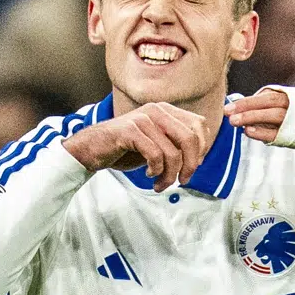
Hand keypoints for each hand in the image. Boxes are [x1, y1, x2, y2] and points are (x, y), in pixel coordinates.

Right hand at [63, 102, 211, 191]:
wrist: (92, 149)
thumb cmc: (126, 149)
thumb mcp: (157, 144)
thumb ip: (177, 144)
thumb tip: (199, 158)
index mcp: (166, 110)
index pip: (200, 126)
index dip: (201, 150)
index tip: (191, 167)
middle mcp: (157, 110)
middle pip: (190, 139)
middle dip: (190, 166)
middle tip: (182, 181)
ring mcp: (143, 119)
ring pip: (172, 152)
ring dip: (169, 175)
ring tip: (160, 184)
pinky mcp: (129, 131)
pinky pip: (155, 155)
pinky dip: (155, 170)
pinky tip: (148, 174)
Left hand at [225, 88, 289, 142]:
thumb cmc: (291, 119)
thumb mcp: (281, 107)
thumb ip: (262, 105)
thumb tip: (236, 107)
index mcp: (288, 97)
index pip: (267, 96)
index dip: (247, 100)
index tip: (228, 105)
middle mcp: (293, 106)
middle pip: (270, 101)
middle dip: (247, 105)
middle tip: (227, 112)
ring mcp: (294, 120)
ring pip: (274, 115)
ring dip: (252, 117)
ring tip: (233, 121)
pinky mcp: (292, 136)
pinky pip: (277, 134)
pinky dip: (262, 132)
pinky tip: (248, 131)